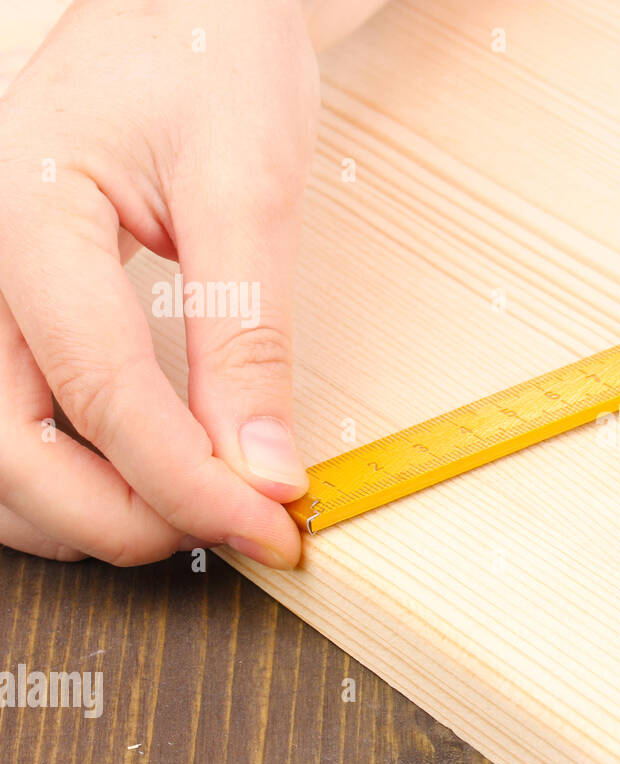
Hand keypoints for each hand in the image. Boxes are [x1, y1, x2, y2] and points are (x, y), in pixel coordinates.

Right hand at [0, 0, 319, 567]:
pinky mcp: (5, 307)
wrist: (184, 9)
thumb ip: (247, 333)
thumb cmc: (207, 60)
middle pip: (8, 449)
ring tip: (197, 514)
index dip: (190, 482)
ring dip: (90, 512)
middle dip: (124, 518)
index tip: (271, 526)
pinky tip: (149, 483)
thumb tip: (262, 465)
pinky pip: (13, 421)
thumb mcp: (245, 187)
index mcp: (23, 216)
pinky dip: (75, 476)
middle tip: (235, 534)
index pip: (98, 391)